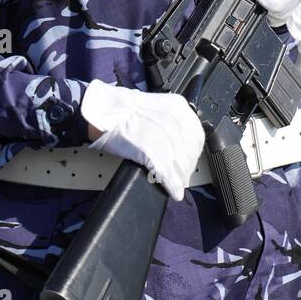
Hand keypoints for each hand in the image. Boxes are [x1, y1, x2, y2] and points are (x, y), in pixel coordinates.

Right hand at [81, 80, 204, 201]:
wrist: (103, 113)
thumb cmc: (123, 110)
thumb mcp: (156, 108)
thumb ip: (171, 122)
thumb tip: (180, 141)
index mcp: (178, 108)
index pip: (196, 136)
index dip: (193, 152)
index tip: (189, 160)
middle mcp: (176, 121)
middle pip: (190, 152)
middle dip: (187, 167)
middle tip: (183, 176)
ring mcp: (165, 137)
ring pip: (182, 164)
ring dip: (181, 178)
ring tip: (177, 184)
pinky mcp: (153, 153)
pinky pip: (169, 174)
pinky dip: (173, 185)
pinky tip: (174, 191)